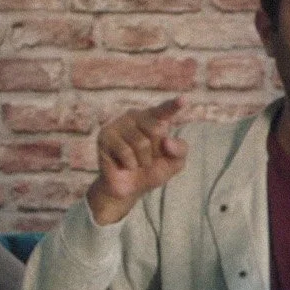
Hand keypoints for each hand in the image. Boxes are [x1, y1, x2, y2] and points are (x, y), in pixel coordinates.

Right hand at [87, 97, 187, 225]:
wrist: (128, 189)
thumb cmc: (151, 171)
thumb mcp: (174, 162)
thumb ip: (180, 150)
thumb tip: (166, 141)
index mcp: (153, 118)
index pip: (165, 110)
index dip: (173, 105)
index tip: (184, 99)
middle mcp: (135, 116)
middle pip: (157, 130)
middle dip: (156, 151)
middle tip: (146, 158)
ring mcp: (118, 124)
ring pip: (141, 143)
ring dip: (143, 160)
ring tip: (135, 162)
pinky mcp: (105, 136)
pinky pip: (126, 152)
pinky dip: (130, 164)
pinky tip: (124, 165)